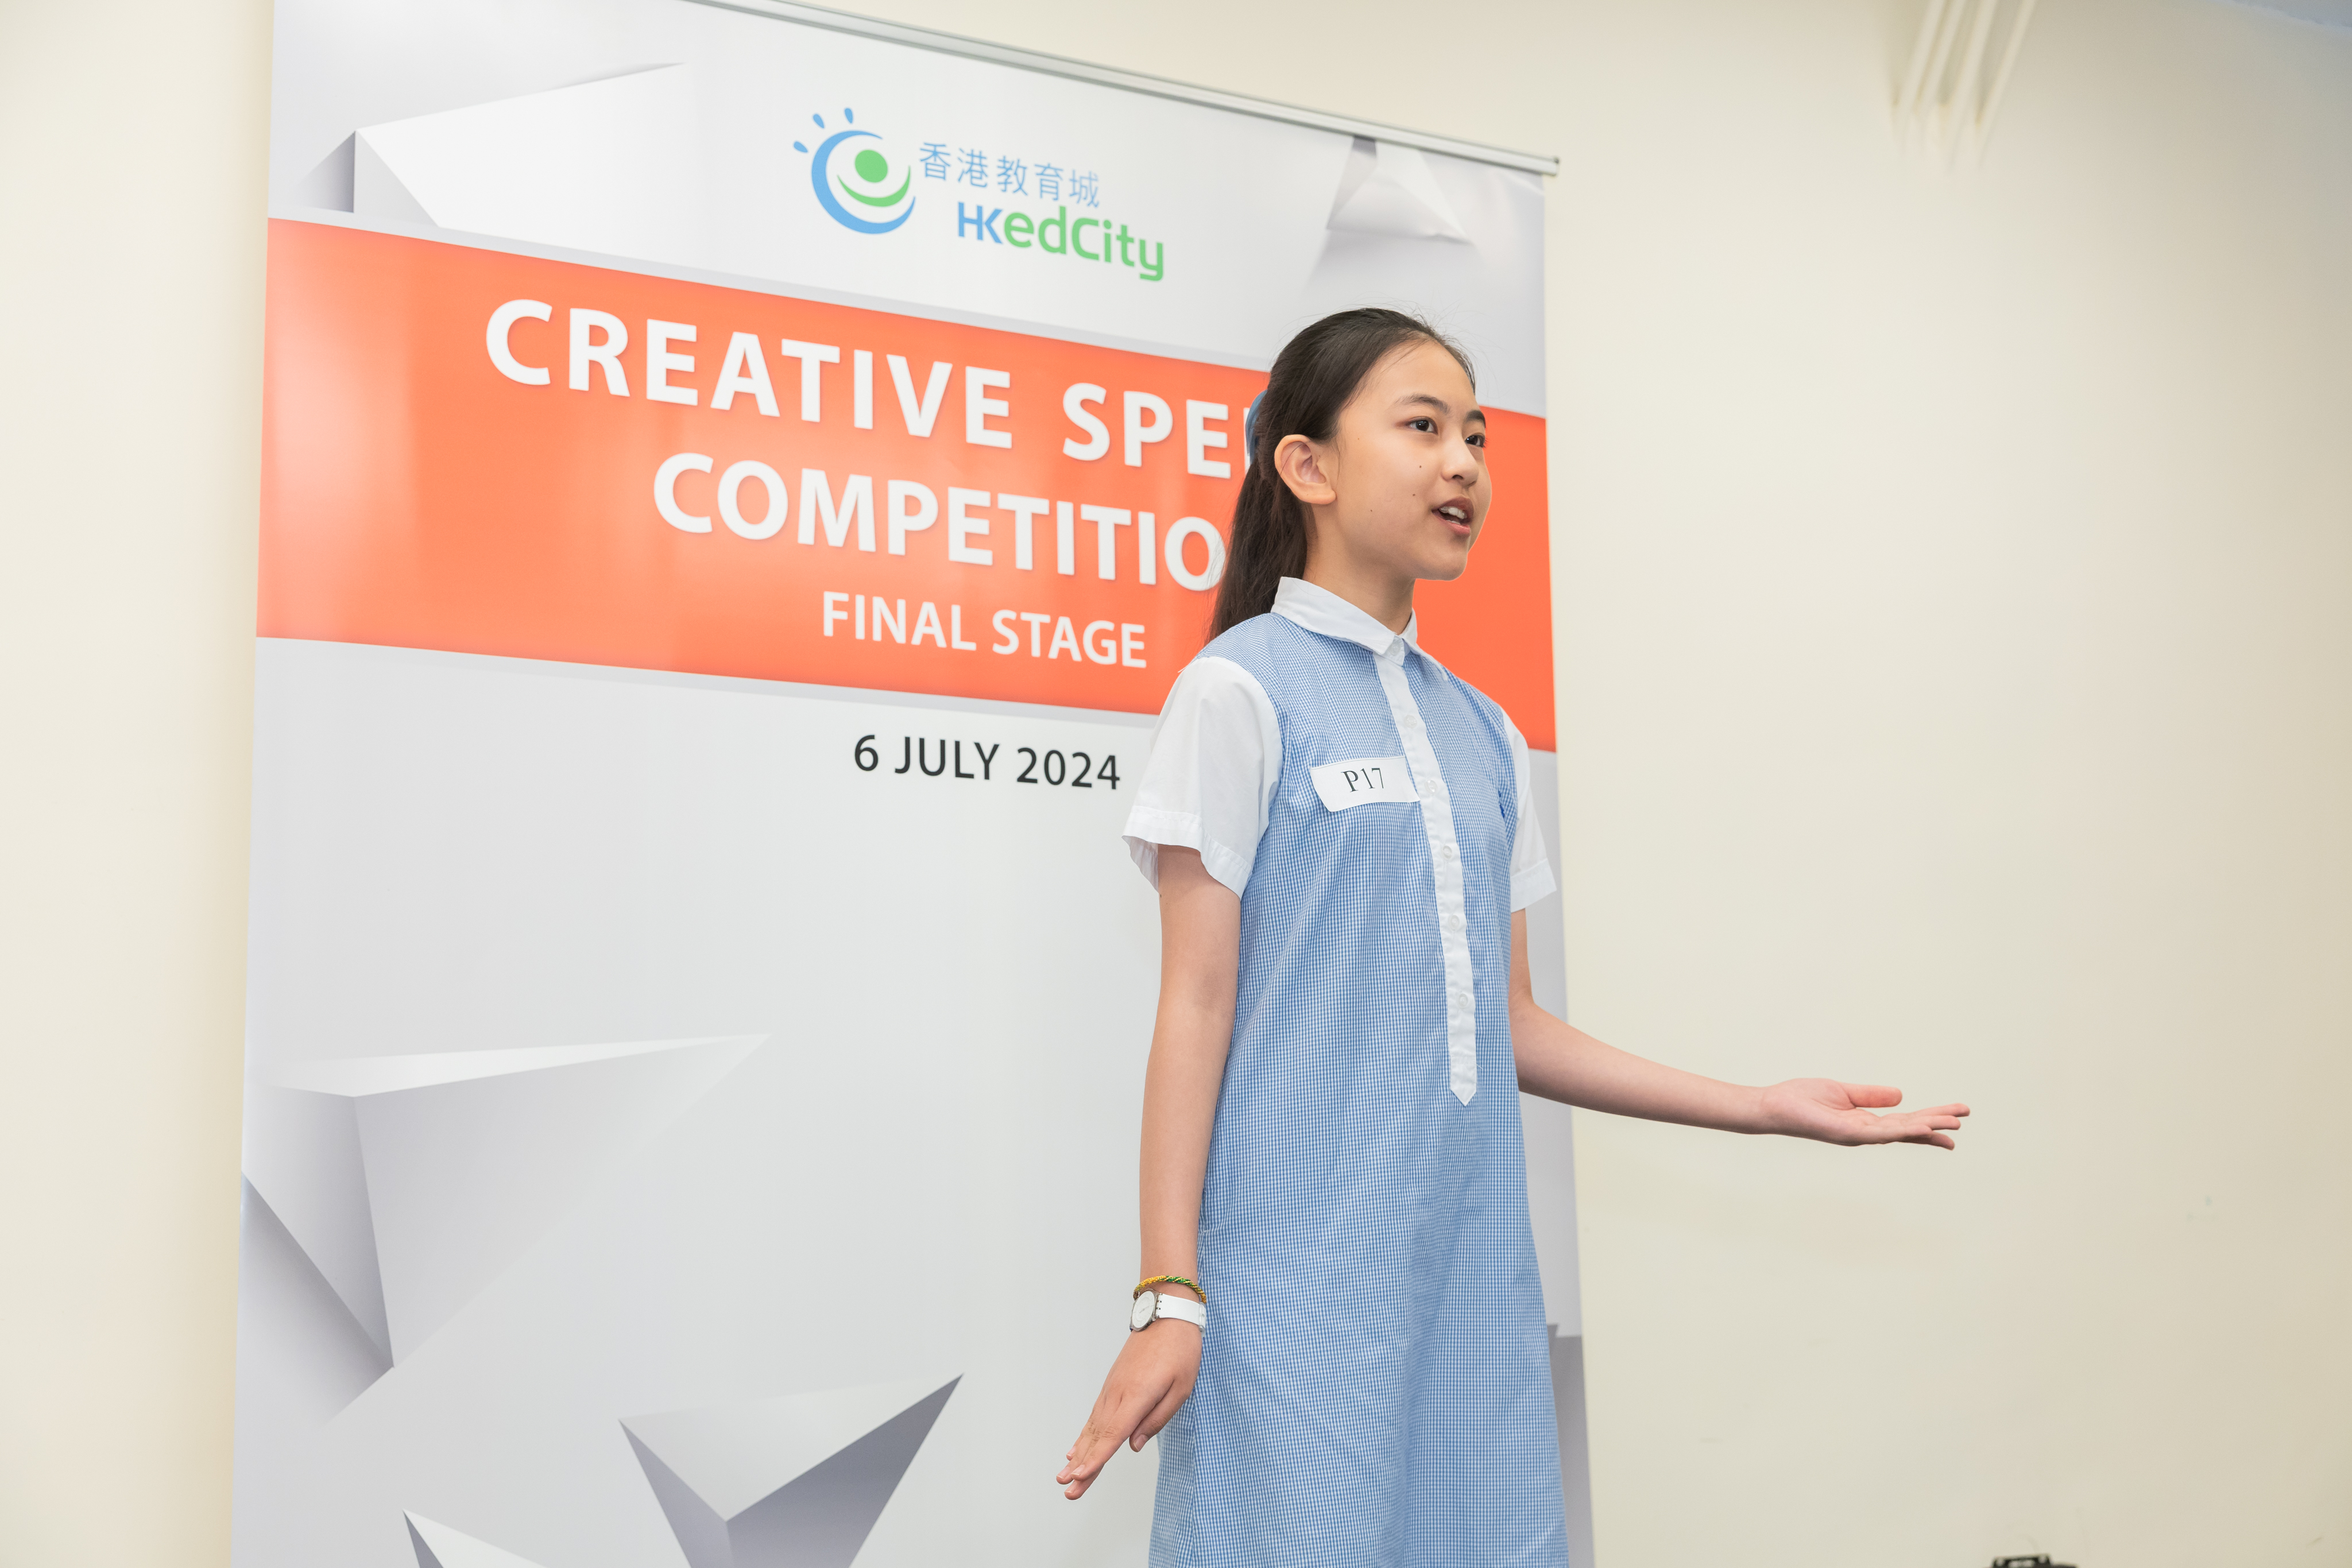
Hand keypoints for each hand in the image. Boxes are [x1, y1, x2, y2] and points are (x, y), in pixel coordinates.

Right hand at [1056, 1321, 1200, 1499]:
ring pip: (1092, 1427)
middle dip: (1082, 1466)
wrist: (1166, 1315)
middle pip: (1098, 1436)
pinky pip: (1095, 1415)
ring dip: (1078, 1453)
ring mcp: (1112, 1389)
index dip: (1097, 1458)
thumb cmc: (1180, 1351)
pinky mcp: (1112, 1385)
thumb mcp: (1181, 1388)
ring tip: (1063, 1475)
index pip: (1114, 1434)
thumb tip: (1133, 1444)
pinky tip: (1074, 1448)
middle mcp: (1118, 1394)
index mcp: (1137, 1396)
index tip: (1080, 1477)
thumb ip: (1157, 1419)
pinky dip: (1084, 1434)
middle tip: (1067, 1490)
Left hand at [1759, 1079, 1968, 1148]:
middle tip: (1964, 1118)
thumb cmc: (1803, 1099)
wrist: (1774, 1105)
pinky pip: (1879, 1133)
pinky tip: (1921, 1126)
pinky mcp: (1846, 1133)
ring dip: (1927, 1128)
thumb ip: (1871, 1095)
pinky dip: (1901, 1130)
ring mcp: (1857, 1135)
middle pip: (1909, 1129)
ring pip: (1900, 1133)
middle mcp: (1865, 1132)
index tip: (1956, 1115)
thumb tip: (1901, 1095)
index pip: (1905, 1121)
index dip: (1931, 1118)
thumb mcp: (1844, 1092)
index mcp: (1866, 1122)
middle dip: (1937, 1124)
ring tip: (1953, 1123)